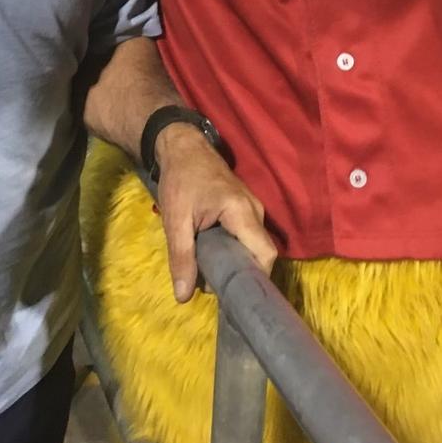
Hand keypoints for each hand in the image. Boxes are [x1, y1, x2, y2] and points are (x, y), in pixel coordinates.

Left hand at [154, 124, 277, 303]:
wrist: (182, 146)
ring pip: (253, 244)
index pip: (266, 253)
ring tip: (212, 275)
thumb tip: (183, 297)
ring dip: (237, 261)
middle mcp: (255, 210)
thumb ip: (181, 257)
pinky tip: (215, 257)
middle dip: (242, 273)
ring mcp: (252, 207)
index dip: (256, 277)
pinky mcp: (244, 207)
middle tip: (217, 287)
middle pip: (261, 252)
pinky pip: (247, 235)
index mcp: (242, 212)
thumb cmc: (180, 179)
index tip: (235, 294)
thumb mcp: (176, 219)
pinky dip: (234, 249)